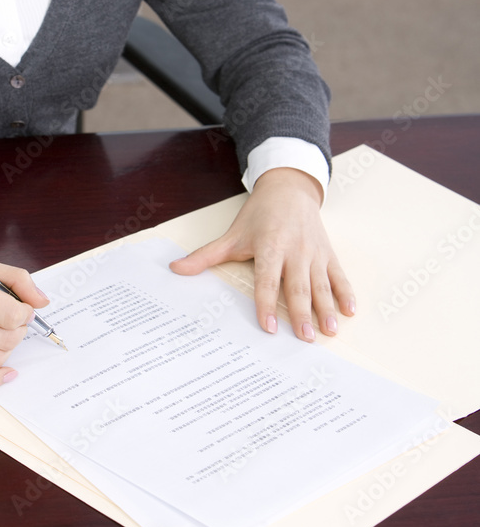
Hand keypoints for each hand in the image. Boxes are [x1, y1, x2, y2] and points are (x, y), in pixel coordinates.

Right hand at [0, 243, 48, 387]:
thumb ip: (17, 279)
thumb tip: (43, 303)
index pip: (11, 316)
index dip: (25, 316)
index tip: (23, 311)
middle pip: (6, 340)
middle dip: (18, 332)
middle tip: (14, 323)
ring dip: (8, 350)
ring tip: (2, 336)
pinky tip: (7, 372)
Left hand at [169, 167, 354, 340]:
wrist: (289, 188)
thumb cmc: (260, 215)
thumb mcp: (233, 235)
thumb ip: (206, 256)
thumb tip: (176, 269)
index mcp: (270, 246)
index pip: (267, 280)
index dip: (266, 303)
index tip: (268, 326)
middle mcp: (294, 250)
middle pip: (298, 286)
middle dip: (302, 313)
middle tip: (305, 338)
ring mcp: (314, 252)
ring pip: (321, 284)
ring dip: (326, 308)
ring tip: (329, 330)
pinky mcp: (328, 253)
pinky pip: (339, 275)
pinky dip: (346, 292)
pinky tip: (350, 311)